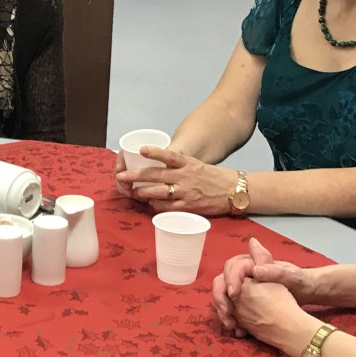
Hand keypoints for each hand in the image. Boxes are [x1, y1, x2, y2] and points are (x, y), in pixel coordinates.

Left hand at [117, 145, 236, 215]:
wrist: (234, 191)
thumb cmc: (214, 178)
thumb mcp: (198, 166)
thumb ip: (180, 167)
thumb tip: (160, 168)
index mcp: (188, 163)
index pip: (169, 155)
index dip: (155, 152)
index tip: (141, 149)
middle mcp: (185, 176)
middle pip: (156, 175)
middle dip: (135, 176)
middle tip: (121, 176)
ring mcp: (186, 192)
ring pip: (158, 192)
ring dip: (142, 192)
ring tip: (133, 192)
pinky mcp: (188, 206)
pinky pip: (167, 207)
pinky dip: (156, 205)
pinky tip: (150, 204)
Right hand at [212, 238, 316, 334]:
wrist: (304, 294)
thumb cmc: (299, 281)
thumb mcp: (291, 276)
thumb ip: (274, 271)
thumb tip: (255, 270)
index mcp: (252, 263)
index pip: (233, 267)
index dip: (231, 279)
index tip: (234, 294)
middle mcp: (244, 274)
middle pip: (222, 281)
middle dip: (221, 297)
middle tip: (227, 312)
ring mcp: (242, 288)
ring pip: (223, 296)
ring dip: (223, 311)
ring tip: (231, 324)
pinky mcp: (243, 302)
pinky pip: (230, 309)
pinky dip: (231, 319)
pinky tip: (238, 330)